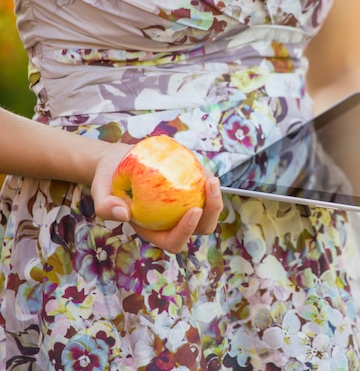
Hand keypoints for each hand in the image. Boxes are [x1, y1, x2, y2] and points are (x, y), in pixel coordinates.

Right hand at [90, 143, 222, 252]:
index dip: (186, 231)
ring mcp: (183, 207)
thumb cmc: (108, 180)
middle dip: (211, 213)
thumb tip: (124, 214)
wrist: (117, 162)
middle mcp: (172, 222)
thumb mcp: (100, 191)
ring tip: (210, 179)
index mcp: (154, 231)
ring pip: (209, 210)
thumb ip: (105, 206)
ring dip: (215, 198)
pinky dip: (208, 180)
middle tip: (210, 189)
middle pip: (201, 228)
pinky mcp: (190, 190)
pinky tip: (205, 168)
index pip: (175, 241)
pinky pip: (205, 190)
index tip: (193, 210)